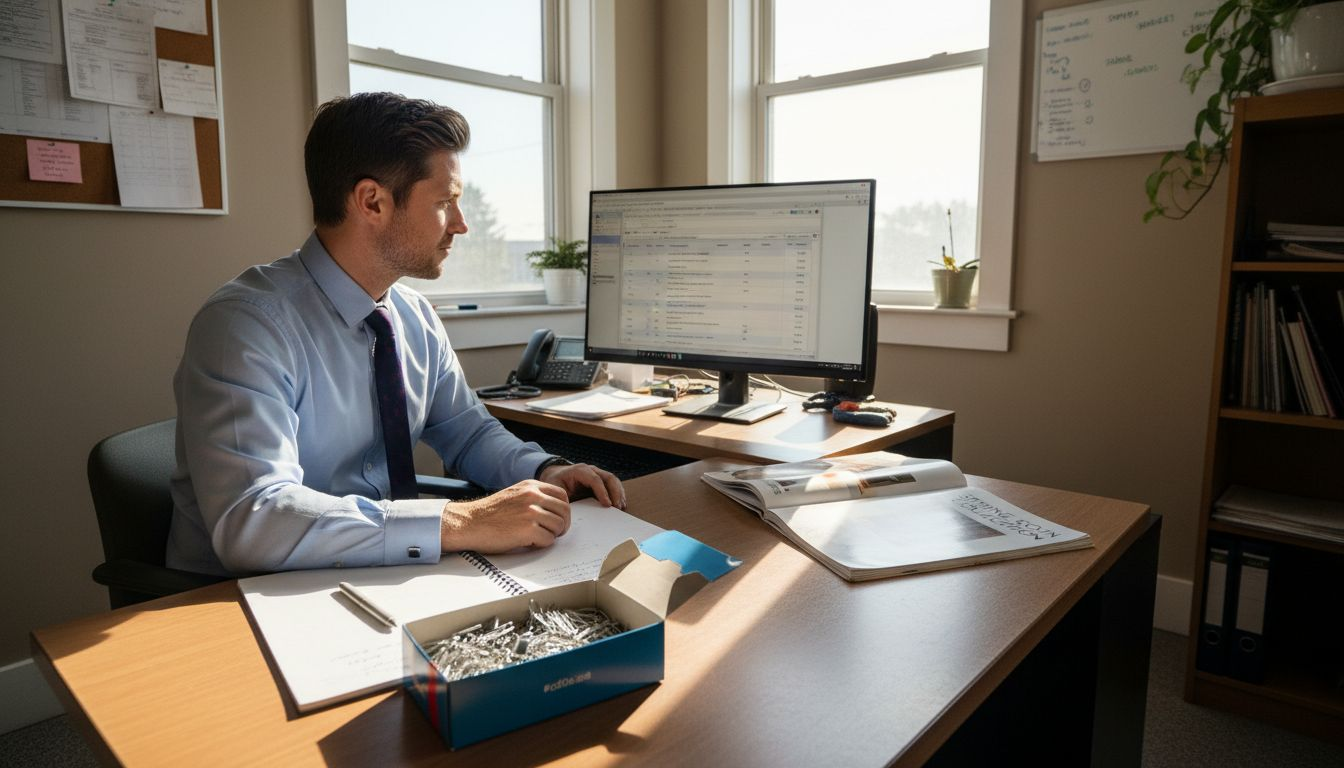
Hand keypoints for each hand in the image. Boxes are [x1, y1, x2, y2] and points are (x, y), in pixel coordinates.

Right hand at [439, 479, 570, 553]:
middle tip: (554, 533)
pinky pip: (548, 540)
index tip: (557, 519)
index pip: (562, 495)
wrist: (468, 523)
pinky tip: (528, 542)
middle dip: (562, 524)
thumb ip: (533, 498)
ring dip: (552, 535)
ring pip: (559, 526)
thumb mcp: (514, 495)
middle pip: (565, 511)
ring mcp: (531, 512)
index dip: (563, 510)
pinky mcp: (528, 529)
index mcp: (530, 486)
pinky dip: (541, 545)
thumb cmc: (489, 514)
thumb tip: (554, 511)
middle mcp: (532, 496)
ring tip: (537, 537)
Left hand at [539, 462, 625, 509]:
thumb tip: (570, 510)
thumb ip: (561, 497)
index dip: (602, 492)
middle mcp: (590, 470)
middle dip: (615, 492)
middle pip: (608, 477)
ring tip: (621, 507)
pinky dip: (617, 493)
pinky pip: (612, 484)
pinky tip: (619, 504)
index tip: (607, 504)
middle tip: (617, 507)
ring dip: (619, 493)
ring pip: (613, 480)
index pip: (595, 479)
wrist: (555, 474)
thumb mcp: (554, 488)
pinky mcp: (600, 480)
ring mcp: (597, 473)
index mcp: (579, 471)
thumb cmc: (554, 482)